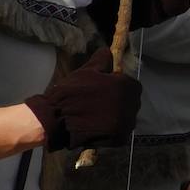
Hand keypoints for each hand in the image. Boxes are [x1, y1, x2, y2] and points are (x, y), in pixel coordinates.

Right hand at [24, 48, 141, 149]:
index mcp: (126, 87)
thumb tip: (108, 51)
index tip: (106, 87)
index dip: (119, 85)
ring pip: (127, 115)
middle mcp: (132, 105)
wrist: (57, 119)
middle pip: (131, 100)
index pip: (131, 84)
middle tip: (100, 101)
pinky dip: (114, 128)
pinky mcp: (120, 138)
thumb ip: (102, 60)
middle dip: (119, 99)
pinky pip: (122, 130)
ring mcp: (127, 123)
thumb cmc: (72, 92)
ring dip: (117, 113)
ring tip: (98, 114)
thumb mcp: (87, 71)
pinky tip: (99, 125)